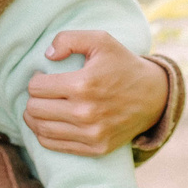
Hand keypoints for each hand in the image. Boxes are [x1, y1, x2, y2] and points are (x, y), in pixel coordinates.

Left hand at [25, 30, 172, 154]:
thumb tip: (47, 55)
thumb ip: (69, 39)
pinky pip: (53, 145)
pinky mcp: (95, 148)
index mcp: (84, 84)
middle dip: (34, 99)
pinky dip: (45, 134)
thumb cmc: (123, 65)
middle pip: (34, 110)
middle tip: (44, 93)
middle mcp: (85, 112)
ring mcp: (91, 134)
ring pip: (40, 129)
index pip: (36, 88)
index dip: (36, 80)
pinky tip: (50, 122)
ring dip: (35, 118)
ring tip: (43, 107)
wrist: (154, 96)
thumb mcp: (101, 40)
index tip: (44, 77)